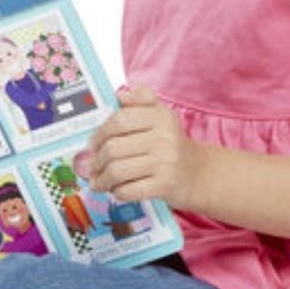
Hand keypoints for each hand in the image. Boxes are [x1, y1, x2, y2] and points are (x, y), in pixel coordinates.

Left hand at [86, 85, 199, 206]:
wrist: (198, 173)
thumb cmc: (171, 143)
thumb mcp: (161, 114)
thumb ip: (141, 99)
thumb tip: (120, 97)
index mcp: (160, 116)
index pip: (119, 120)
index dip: (99, 133)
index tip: (91, 144)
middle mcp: (164, 138)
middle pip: (113, 148)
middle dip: (96, 160)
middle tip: (91, 166)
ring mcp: (165, 163)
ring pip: (117, 171)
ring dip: (102, 179)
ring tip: (98, 181)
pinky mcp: (164, 186)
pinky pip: (128, 190)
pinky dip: (117, 192)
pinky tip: (116, 190)